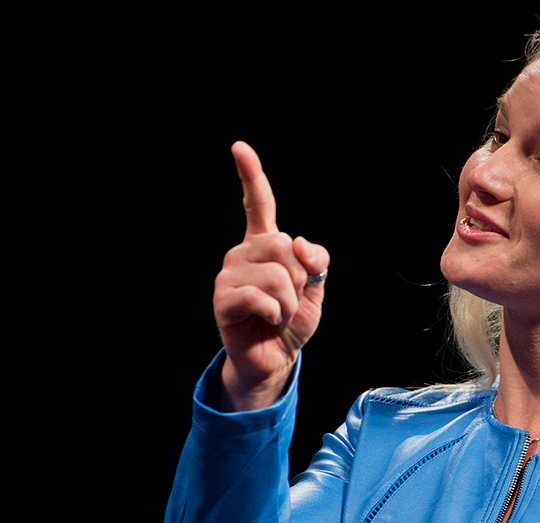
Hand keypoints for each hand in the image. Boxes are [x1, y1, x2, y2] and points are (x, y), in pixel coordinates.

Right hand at [212, 142, 329, 410]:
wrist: (275, 357)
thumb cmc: (292, 320)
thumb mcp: (316, 288)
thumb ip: (316, 260)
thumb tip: (299, 242)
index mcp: (265, 244)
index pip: (258, 204)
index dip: (250, 176)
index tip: (239, 147)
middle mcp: (243, 252)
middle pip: (284, 245)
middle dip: (300, 278)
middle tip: (289, 299)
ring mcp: (230, 273)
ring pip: (277, 273)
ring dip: (289, 301)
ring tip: (278, 313)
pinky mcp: (223, 298)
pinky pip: (261, 296)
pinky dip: (276, 313)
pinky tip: (266, 320)